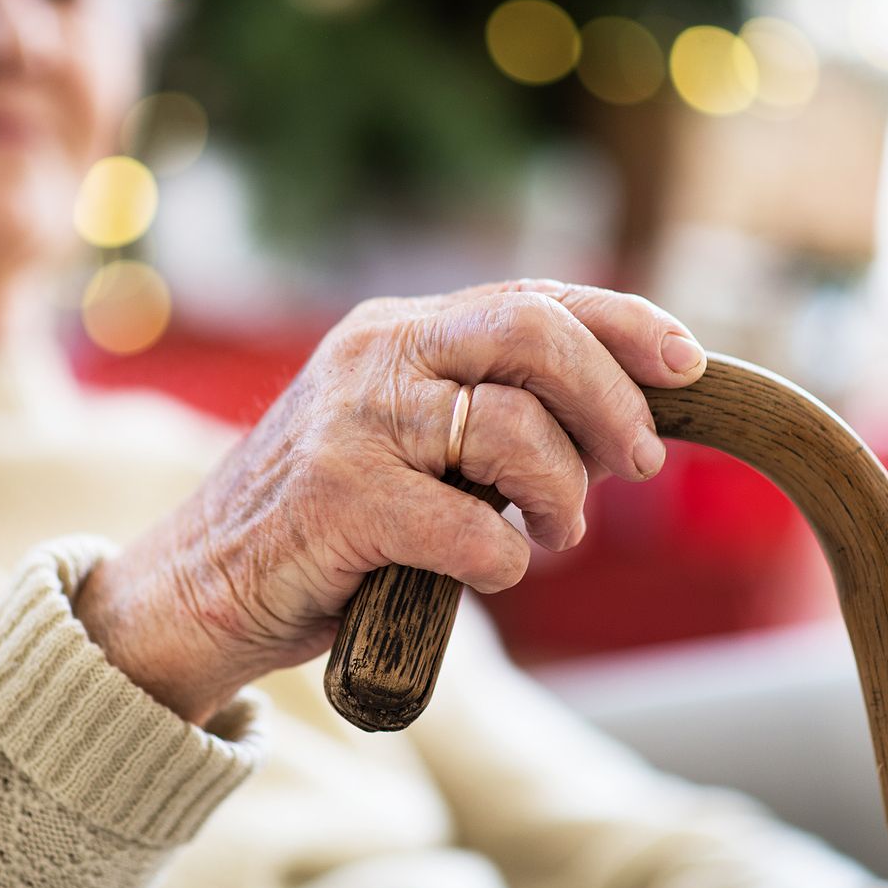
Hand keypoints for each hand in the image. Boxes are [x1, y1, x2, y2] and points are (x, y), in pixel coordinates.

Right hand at [75, 279, 707, 723]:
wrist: (198, 589)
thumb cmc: (325, 525)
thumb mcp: (404, 442)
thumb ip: (484, 416)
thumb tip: (622, 428)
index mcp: (395, 330)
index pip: (532, 298)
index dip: (625, 324)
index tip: (689, 365)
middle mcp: (373, 356)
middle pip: (533, 334)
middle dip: (614, 401)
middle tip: (640, 464)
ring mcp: (350, 423)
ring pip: (515, 433)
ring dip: (563, 500)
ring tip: (553, 534)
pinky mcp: (336, 499)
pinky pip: (472, 530)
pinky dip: (501, 564)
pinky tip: (480, 574)